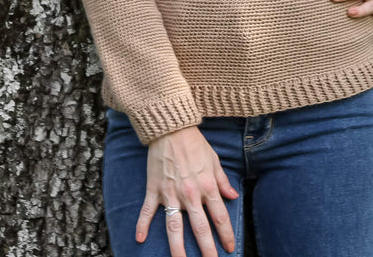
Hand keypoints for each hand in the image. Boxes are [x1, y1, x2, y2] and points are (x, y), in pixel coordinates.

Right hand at [135, 124, 239, 256]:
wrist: (171, 128)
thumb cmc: (195, 143)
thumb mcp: (214, 160)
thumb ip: (222, 180)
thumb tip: (232, 196)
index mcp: (207, 186)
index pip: (219, 216)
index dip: (226, 234)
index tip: (230, 248)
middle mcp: (190, 194)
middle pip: (200, 228)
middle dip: (207, 250)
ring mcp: (170, 193)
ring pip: (174, 227)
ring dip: (177, 248)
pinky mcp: (154, 189)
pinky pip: (147, 211)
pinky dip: (142, 225)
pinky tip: (139, 239)